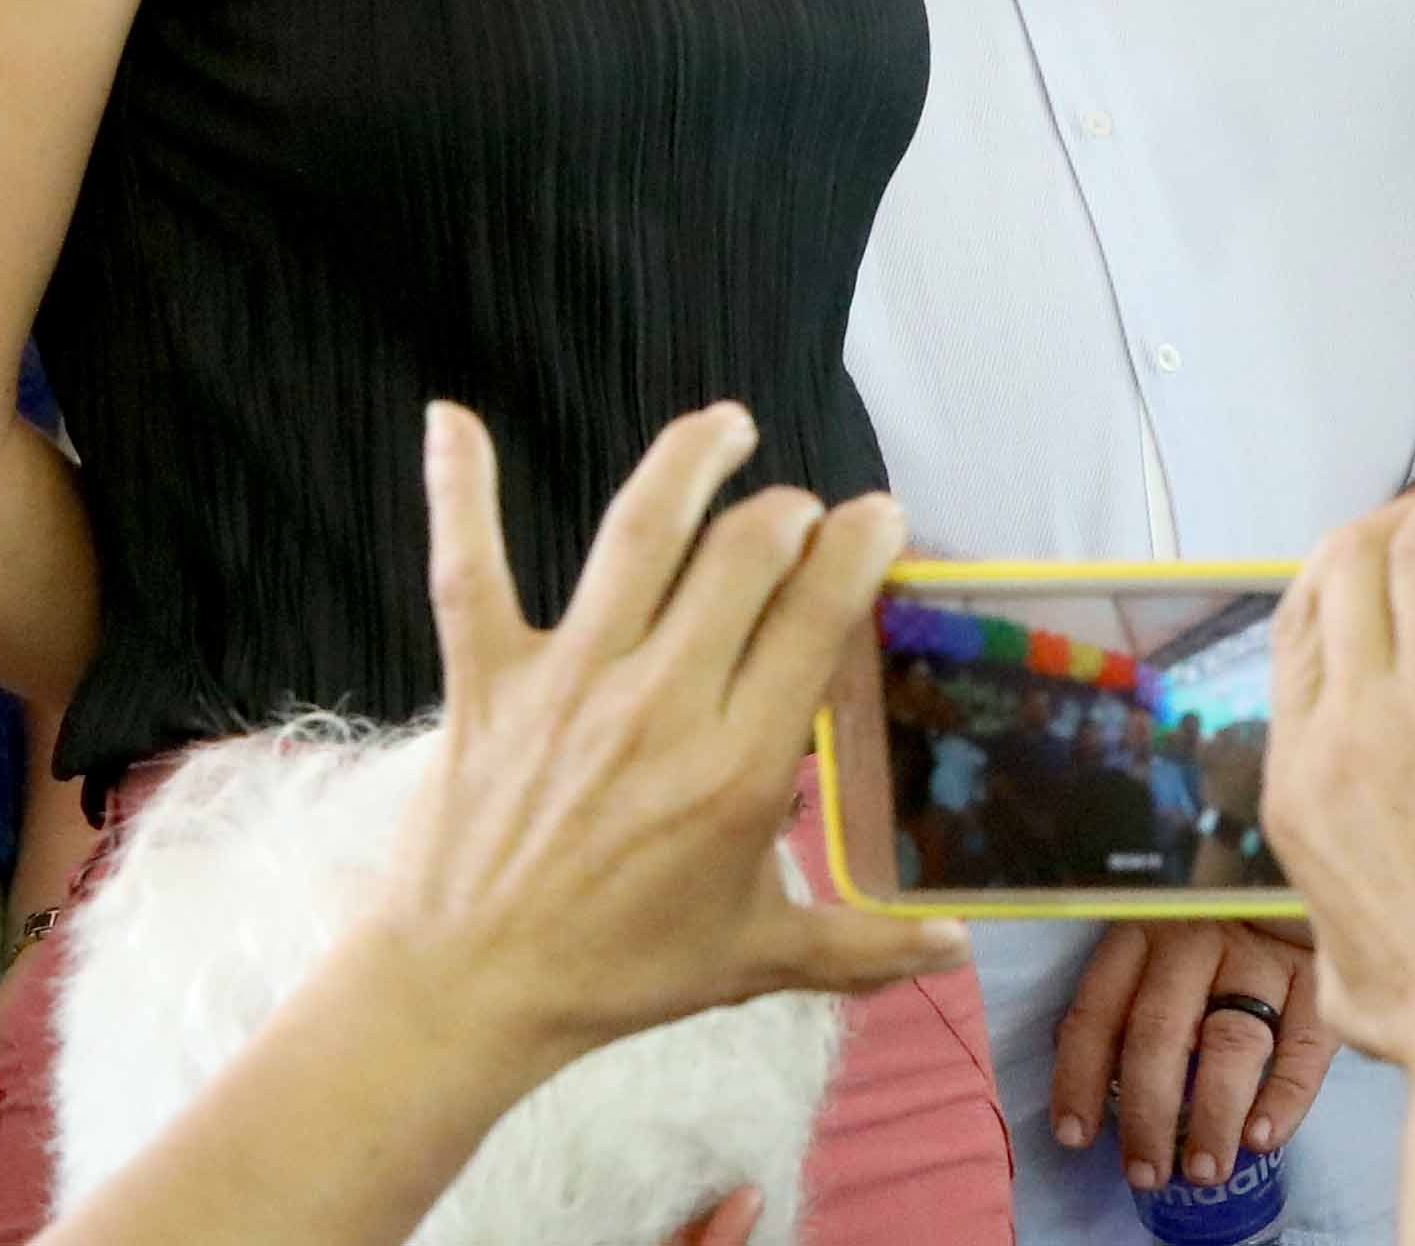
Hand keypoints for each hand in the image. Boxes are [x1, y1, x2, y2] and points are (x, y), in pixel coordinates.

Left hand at [364, 399, 961, 1067]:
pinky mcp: (486, 683)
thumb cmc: (614, 974)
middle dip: (792, 512)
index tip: (879, 523)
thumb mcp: (755, 956)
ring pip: (639, 534)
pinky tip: (455, 419)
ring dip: (690, 460)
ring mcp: (569, 684)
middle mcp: (661, 706)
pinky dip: (462, 490)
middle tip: (804, 519)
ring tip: (726, 426)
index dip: (862, 545)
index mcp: (739, 766)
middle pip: (746, 552)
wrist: (462, 996)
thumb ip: (865, 946)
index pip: (819, 613)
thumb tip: (960, 949)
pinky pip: (470, 570)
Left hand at [1048, 920, 1334, 1197]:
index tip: (1077, 1138)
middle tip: (1148, 1173)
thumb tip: (1091, 1080)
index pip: (1098, 1011)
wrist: (1309, 867)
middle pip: (1161, 1035)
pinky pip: (1302, 1043)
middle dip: (1148, 1116)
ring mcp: (1262, 953)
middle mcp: (1198, 938)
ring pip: (1230, 1044)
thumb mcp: (1160, 938)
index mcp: (1144, 932)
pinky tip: (1263, 1137)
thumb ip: (1128, 996)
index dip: (1080, 1078)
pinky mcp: (1319, 969)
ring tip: (1205, 1170)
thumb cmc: (1219, 921)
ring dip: (1213, 1117)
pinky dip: (1284, 1096)